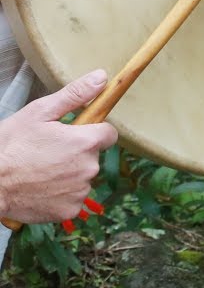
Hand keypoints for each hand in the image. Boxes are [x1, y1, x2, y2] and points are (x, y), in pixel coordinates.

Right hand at [0, 69, 118, 223]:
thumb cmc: (9, 147)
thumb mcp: (38, 113)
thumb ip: (74, 95)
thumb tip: (101, 78)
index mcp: (85, 142)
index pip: (109, 133)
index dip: (93, 131)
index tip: (75, 133)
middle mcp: (89, 167)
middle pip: (93, 155)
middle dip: (76, 152)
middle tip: (47, 152)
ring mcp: (80, 191)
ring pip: (82, 177)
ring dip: (68, 173)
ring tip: (40, 170)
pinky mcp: (70, 209)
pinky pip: (72, 198)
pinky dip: (60, 194)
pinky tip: (40, 187)